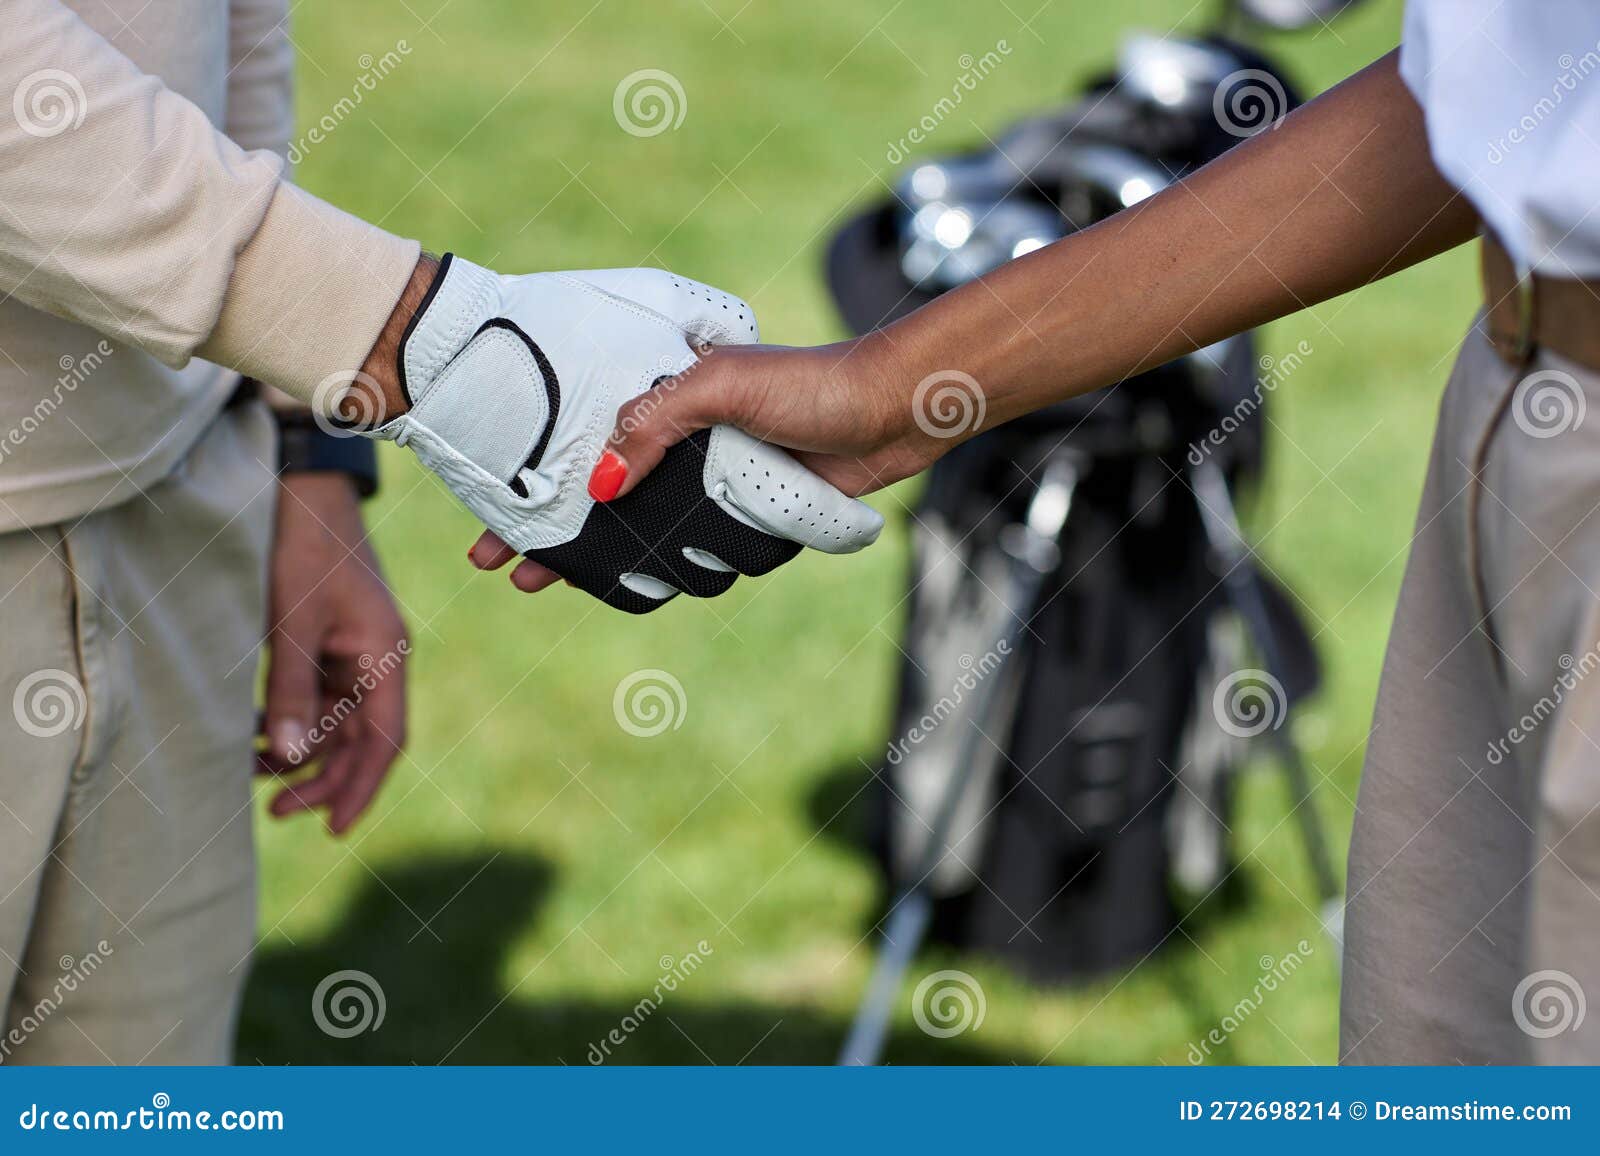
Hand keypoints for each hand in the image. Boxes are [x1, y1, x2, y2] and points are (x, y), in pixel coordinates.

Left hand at [259, 472, 408, 834]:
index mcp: (386, 655)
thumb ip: (292, 692)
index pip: (385, 741)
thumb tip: (289, 757)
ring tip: (252, 772)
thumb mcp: (291, 623)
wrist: (302, 488)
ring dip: (300, 752)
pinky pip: (317, 698)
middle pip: (360, 740)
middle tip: (275, 812)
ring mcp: (354, 651)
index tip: (332, 828)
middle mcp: (378, 660)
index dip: (361, 788)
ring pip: (336, 723)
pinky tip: (253, 734)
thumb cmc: (304, 548)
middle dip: (322, 780)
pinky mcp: (328, 642)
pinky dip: (291, 721)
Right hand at [352, 255, 883, 612]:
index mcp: (666, 395)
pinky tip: (629, 582)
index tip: (492, 520)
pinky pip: (691, 544)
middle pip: (599, 488)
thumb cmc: (812, 384)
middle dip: (550, 528)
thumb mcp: (721, 385)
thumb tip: (600, 484)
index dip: (532, 476)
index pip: (583, 438)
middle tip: (506, 570)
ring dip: (598, 553)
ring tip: (550, 581)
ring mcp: (712, 475)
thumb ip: (655, 425)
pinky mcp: (747, 508)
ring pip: (640, 523)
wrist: (895, 411)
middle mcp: (682, 436)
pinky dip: (660, 563)